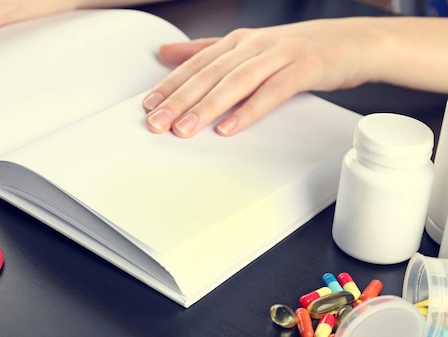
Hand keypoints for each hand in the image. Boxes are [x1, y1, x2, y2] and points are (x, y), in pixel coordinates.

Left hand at [142, 18, 378, 137]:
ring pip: (236, 82)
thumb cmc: (298, 50)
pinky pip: (272, 91)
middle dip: (180, 99)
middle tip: (156, 123)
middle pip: (210, 74)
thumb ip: (206, 52)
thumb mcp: (248, 48)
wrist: (355, 41)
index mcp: (239, 41)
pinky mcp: (305, 68)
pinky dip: (249, 110)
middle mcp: (254, 44)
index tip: (148, 106)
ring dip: (207, 107)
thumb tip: (165, 53)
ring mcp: (279, 54)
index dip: (170, 85)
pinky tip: (229, 127)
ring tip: (185, 129)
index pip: (196, 65)